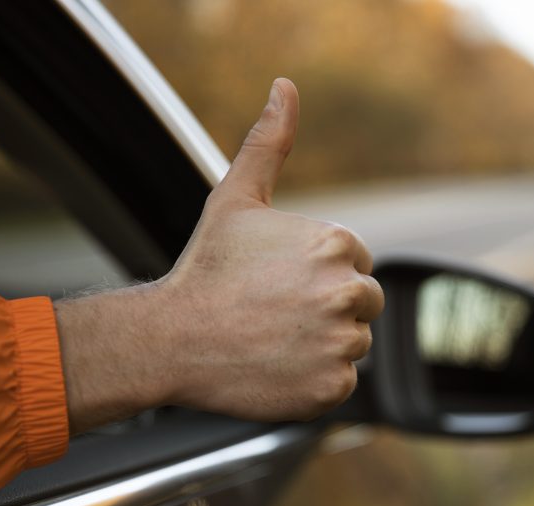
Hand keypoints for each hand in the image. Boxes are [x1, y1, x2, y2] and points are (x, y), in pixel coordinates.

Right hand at [56, 78, 383, 432]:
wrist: (170, 338)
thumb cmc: (206, 268)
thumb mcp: (236, 199)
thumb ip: (270, 143)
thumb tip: (285, 88)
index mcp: (336, 245)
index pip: (356, 264)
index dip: (318, 274)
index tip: (280, 283)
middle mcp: (347, 292)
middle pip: (363, 304)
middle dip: (328, 307)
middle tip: (276, 314)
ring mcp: (341, 343)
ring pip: (353, 343)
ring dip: (322, 344)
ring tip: (273, 339)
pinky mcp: (332, 388)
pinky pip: (341, 382)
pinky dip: (314, 380)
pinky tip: (276, 366)